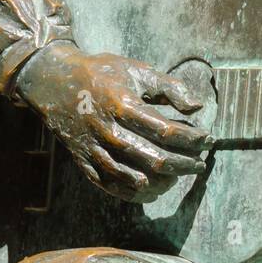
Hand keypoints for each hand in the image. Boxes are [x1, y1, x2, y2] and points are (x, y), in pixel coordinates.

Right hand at [15, 41, 212, 203]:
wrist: (54, 82)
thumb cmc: (102, 73)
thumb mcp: (137, 70)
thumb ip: (170, 87)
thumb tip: (197, 107)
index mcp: (124, 106)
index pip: (167, 131)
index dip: (192, 139)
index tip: (207, 139)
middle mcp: (109, 131)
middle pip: (154, 159)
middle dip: (183, 164)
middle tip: (200, 164)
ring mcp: (94, 149)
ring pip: (134, 177)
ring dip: (162, 182)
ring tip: (179, 177)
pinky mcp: (83, 160)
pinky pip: (109, 185)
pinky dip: (132, 192)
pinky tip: (150, 191)